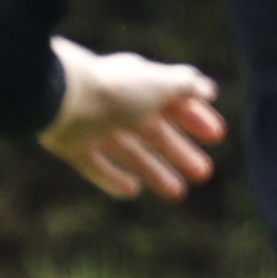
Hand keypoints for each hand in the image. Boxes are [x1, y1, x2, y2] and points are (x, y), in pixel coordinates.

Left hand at [38, 37, 225, 199]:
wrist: (58, 99)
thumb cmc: (115, 89)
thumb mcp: (161, 84)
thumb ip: (187, 86)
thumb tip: (208, 90)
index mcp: (138, 84)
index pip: (172, 102)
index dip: (196, 118)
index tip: (218, 137)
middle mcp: (116, 105)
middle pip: (153, 132)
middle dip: (179, 151)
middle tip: (204, 173)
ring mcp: (93, 127)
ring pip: (129, 152)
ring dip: (155, 171)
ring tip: (179, 193)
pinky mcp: (71, 148)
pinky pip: (96, 166)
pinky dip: (113, 179)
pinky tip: (133, 192)